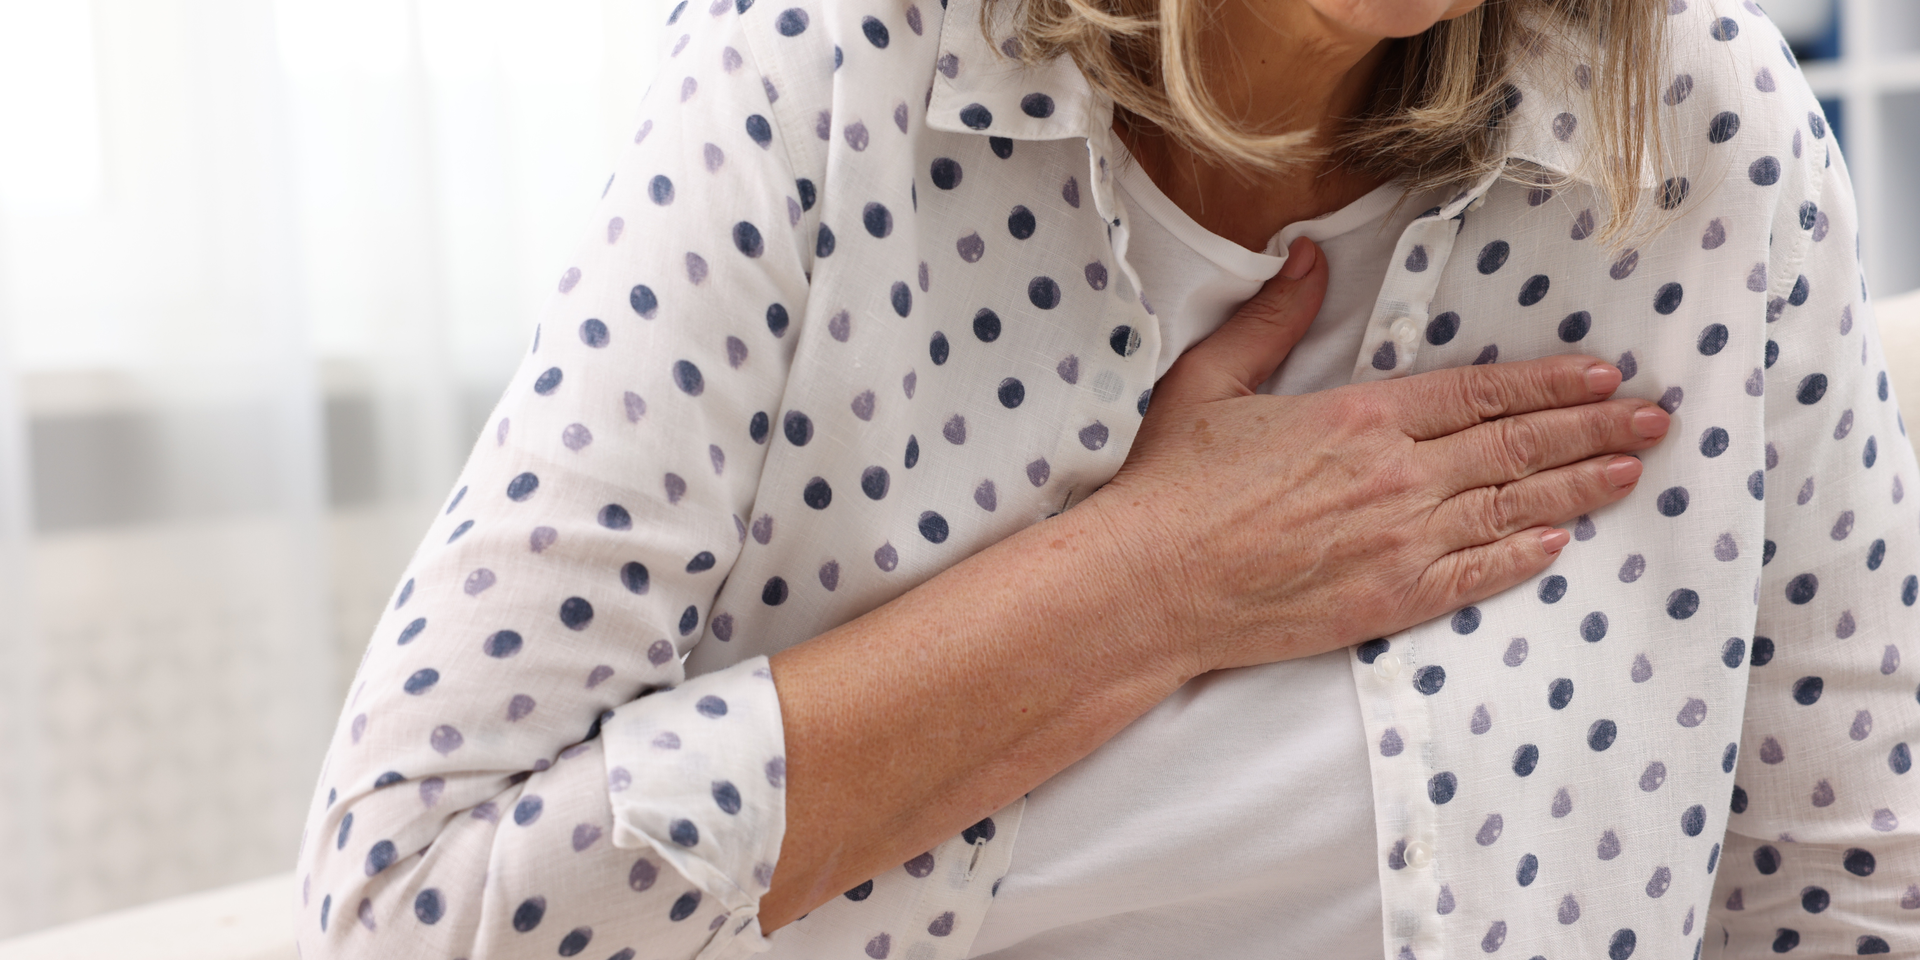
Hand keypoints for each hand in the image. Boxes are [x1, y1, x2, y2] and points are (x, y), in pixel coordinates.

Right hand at [1091, 237, 1669, 675]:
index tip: (1602, 374)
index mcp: (1359, 416)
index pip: (1478, 393)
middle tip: (1657, 418)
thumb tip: (1310, 257)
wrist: (1149, 584)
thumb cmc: (1173, 485)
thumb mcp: (1211, 379)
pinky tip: (1560, 540)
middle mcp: (1395, 477)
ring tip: (1634, 469)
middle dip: (1594, 427)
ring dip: (1580, 486)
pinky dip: (1523, 555)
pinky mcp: (1388, 601)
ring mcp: (1398, 544)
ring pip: (1512, 507)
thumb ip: (1272, 318)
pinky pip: (1476, 574)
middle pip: (1515, 446)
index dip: (1548, 383)